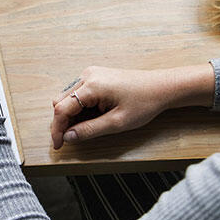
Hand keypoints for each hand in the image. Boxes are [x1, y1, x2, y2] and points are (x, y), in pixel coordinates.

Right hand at [51, 64, 214, 148]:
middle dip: (62, 122)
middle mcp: (87, 76)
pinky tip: (90, 117)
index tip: (59, 145)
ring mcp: (91, 74)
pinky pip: (78, 93)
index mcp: (92, 86)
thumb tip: (68, 137)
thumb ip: (89, 130)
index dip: (57, 129)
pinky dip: (79, 107)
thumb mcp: (117, 123)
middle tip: (70, 139)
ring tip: (84, 128)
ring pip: (67, 98)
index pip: (61, 109)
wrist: (162, 87)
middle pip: (60, 102)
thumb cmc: (144, 103)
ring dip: (70, 115)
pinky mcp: (95, 76)